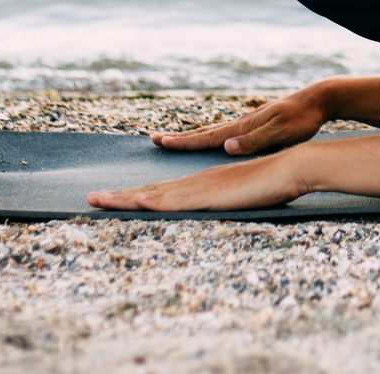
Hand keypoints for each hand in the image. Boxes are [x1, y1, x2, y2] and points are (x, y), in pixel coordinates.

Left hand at [88, 150, 304, 211]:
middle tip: (88, 199)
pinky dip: (157, 202)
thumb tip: (213, 212)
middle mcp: (195, 184)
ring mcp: (202, 188)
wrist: (290, 167)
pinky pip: (179, 201)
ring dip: (125, 199)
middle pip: (149, 192)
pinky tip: (139, 202)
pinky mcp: (212, 195)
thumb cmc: (270, 185)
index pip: (158, 193)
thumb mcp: (239, 199)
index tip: (108, 200)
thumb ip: (223, 204)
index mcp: (199, 186)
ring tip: (98, 200)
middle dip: (118, 197)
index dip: (132, 197)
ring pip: (155, 195)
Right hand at [148, 83, 331, 157]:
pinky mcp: (256, 126)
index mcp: (243, 128)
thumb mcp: (282, 133)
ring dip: (193, 137)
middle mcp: (241, 125)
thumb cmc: (303, 119)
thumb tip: (226, 147)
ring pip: (214, 132)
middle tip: (155, 139)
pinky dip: (211, 137)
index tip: (160, 141)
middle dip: (179, 138)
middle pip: (204, 133)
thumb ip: (255, 141)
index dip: (183, 142)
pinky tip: (212, 141)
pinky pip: (226, 133)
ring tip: (175, 140)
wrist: (318, 100)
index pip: (207, 137)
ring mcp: (247, 124)